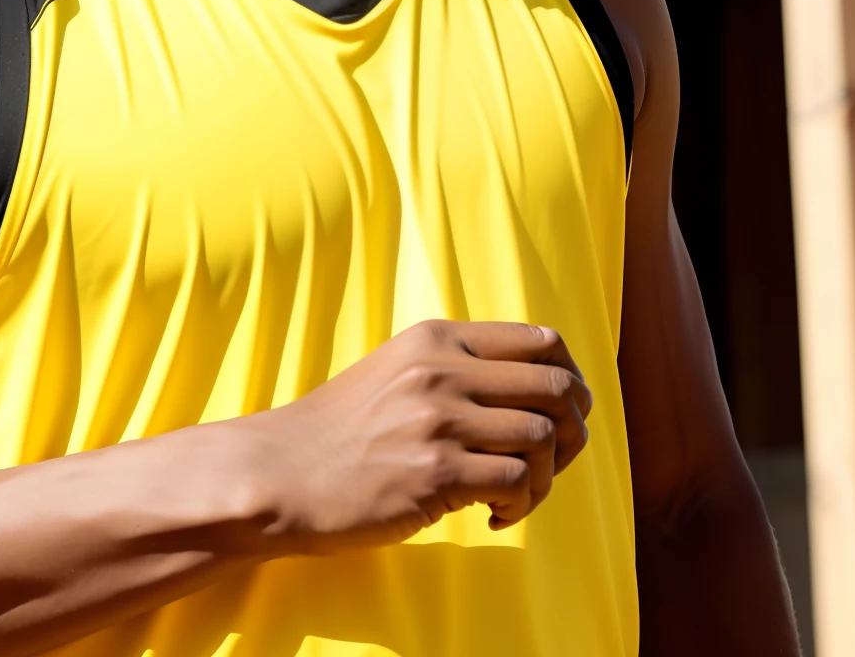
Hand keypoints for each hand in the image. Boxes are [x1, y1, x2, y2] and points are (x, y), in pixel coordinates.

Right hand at [245, 320, 591, 552]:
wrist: (281, 473)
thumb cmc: (341, 432)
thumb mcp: (397, 371)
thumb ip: (456, 367)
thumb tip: (538, 389)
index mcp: (436, 338)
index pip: (542, 340)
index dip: (571, 379)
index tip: (565, 413)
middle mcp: (442, 368)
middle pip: (556, 388)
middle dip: (573, 431)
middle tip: (554, 462)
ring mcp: (439, 419)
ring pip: (544, 437)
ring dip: (547, 478)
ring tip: (514, 495)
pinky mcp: (436, 472)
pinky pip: (518, 482)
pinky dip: (521, 505)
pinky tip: (494, 516)